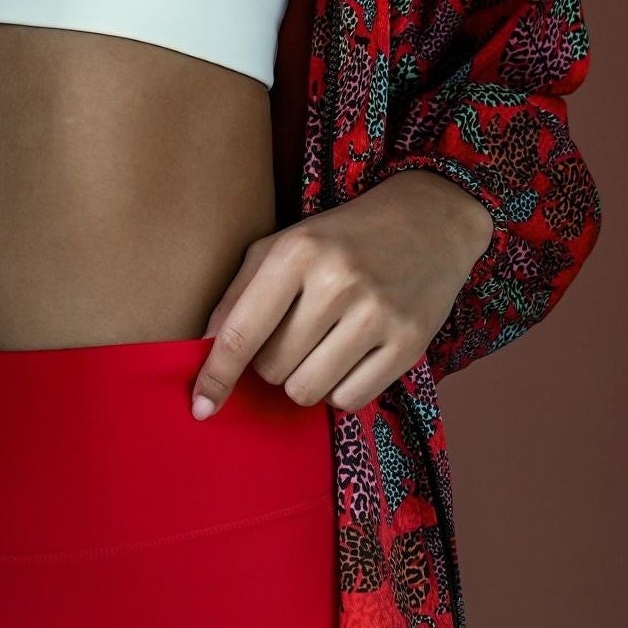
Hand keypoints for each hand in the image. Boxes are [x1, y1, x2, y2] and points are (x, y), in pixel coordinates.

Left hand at [190, 169, 495, 417]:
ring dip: (304, 380)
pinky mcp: (409, 343)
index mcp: (295, 251)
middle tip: (294, 335)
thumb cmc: (340, 239)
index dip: (215, 376)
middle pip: (272, 369)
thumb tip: (205, 350)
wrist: (428, 220)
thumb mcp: (282, 245)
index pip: (241, 332)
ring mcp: (377, 314)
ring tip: (320, 348)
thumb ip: (238, 293)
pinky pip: (349, 400)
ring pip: (307, 391)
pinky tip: (350, 358)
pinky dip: (340, 390)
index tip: (199, 407)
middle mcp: (336, 281)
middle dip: (271, 363)